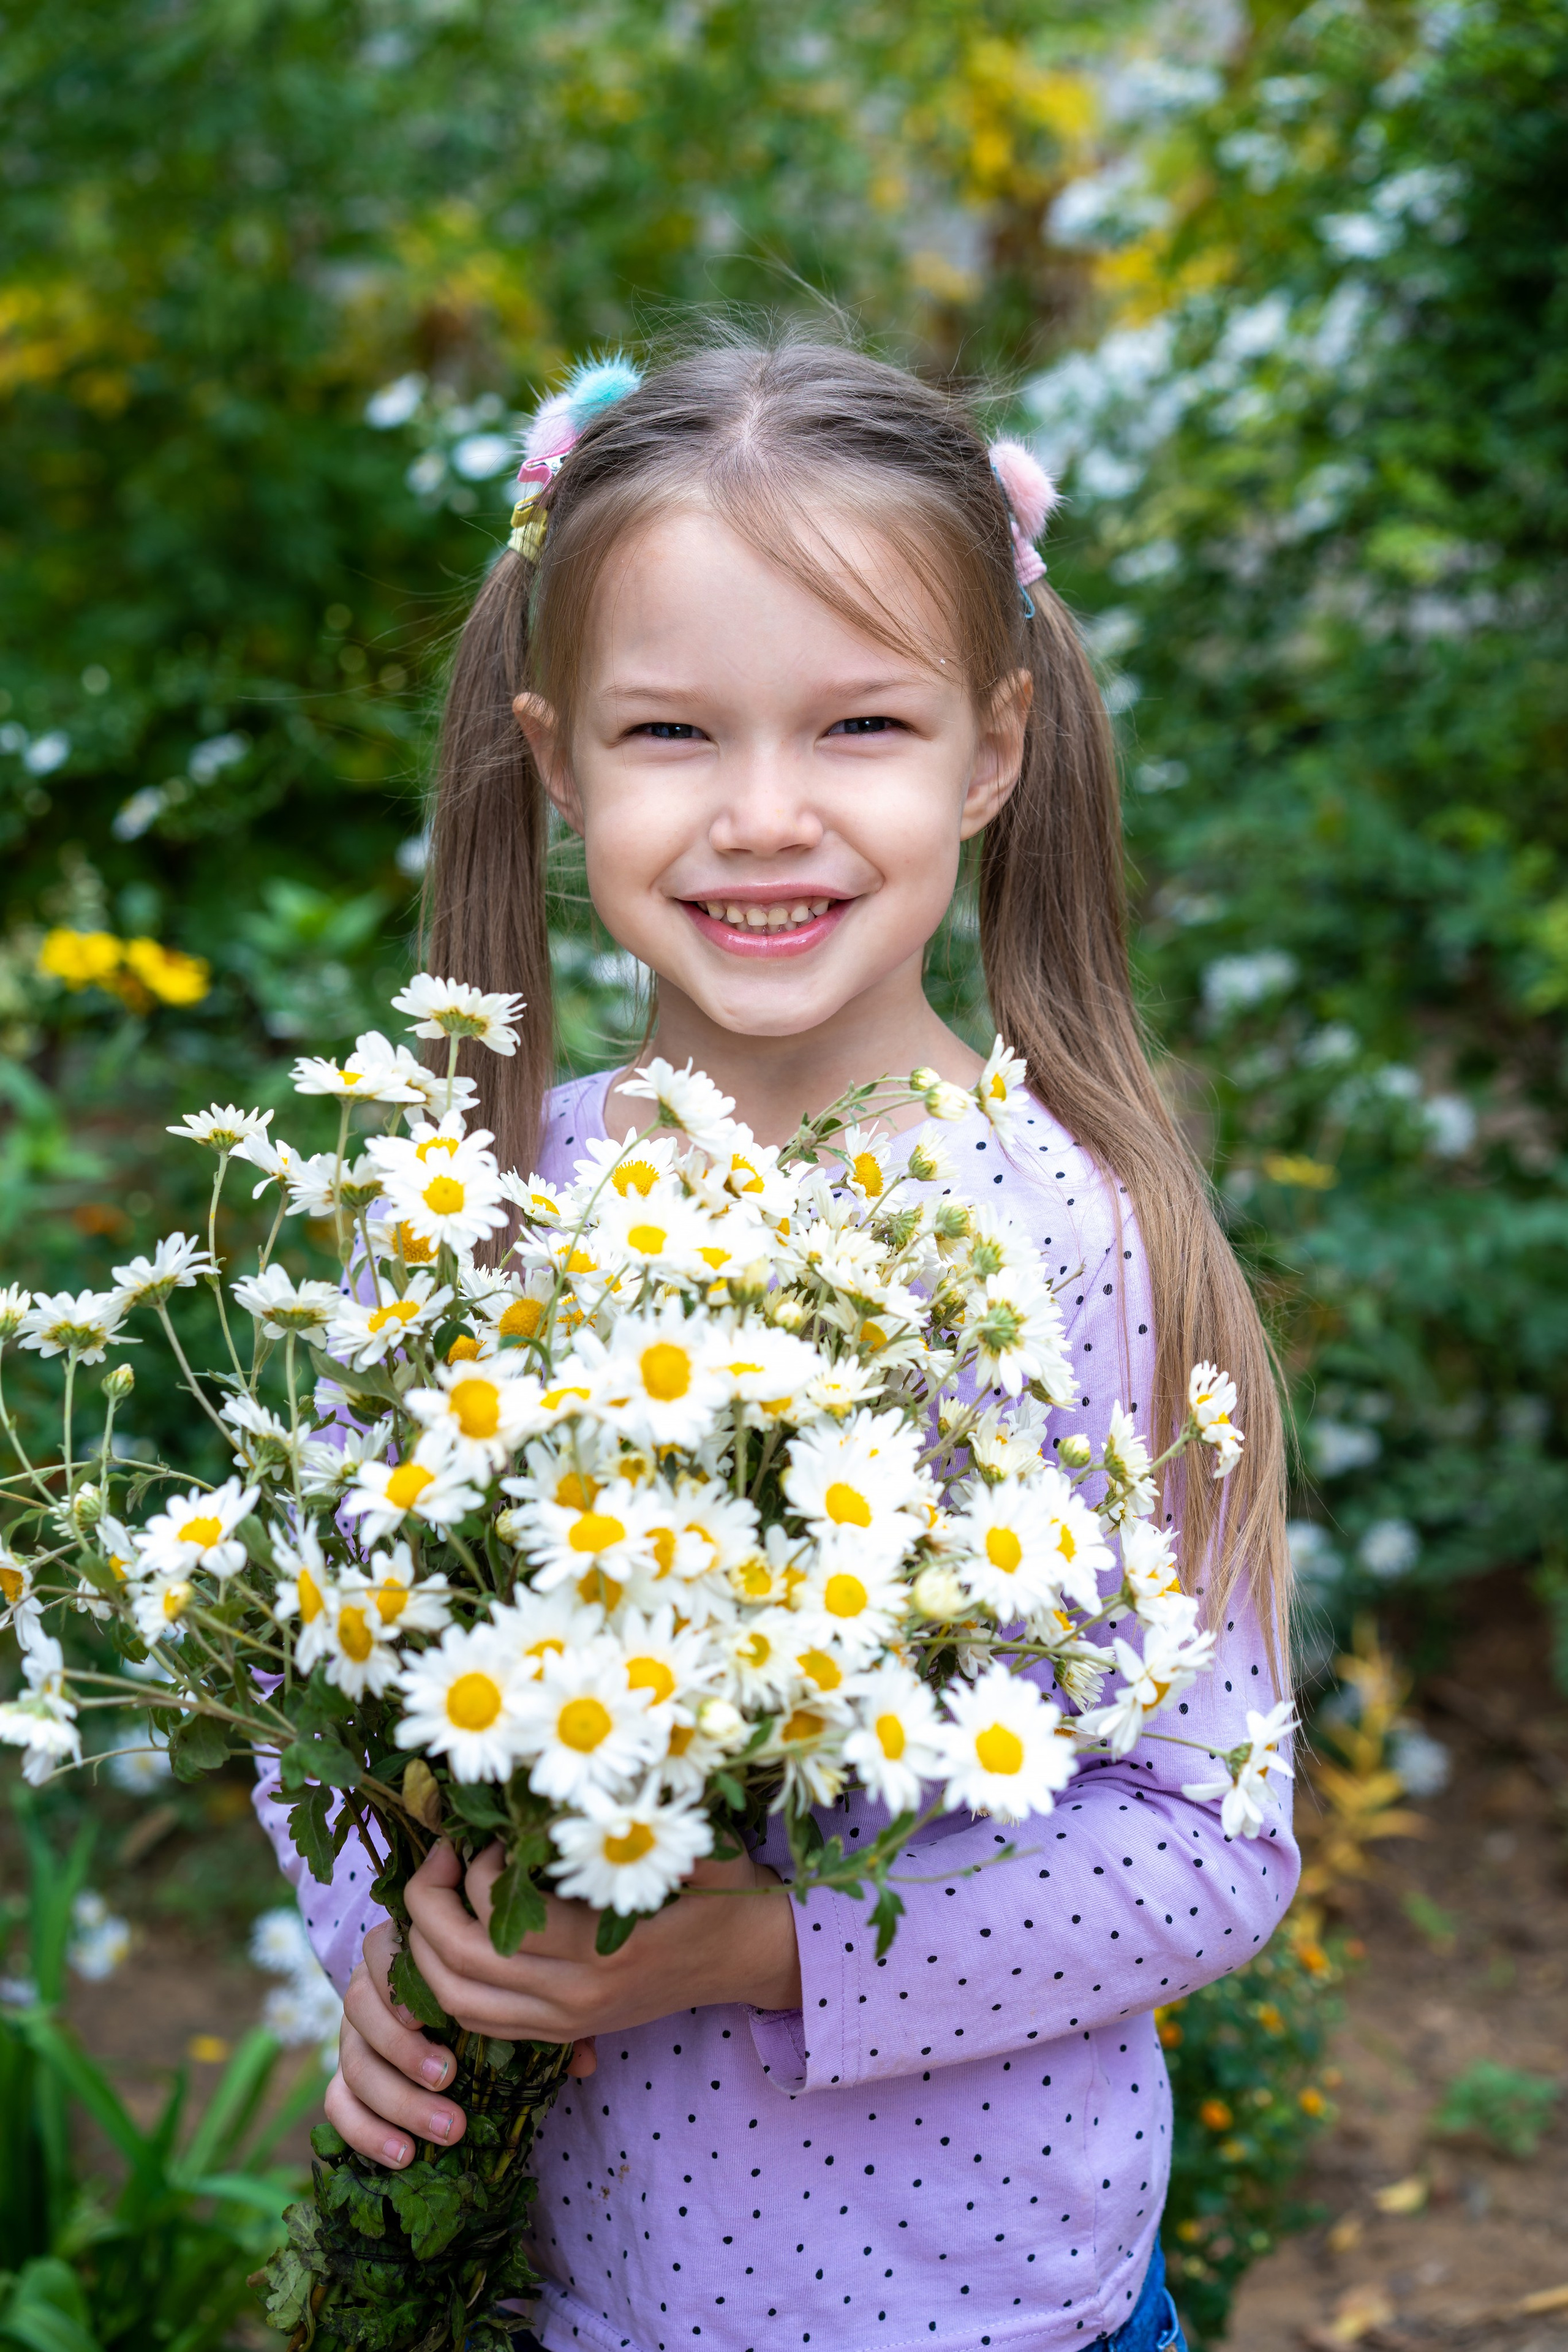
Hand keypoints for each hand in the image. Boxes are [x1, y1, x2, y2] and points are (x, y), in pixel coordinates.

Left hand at [323, 1839, 801, 2169]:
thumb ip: (651, 1829)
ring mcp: (569, 2020)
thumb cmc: (725, 1891)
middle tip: (442, 1856)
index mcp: (608, 1949)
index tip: (492, 1835)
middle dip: (430, 1906)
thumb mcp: (701, 1850)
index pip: (504, 1920)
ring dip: (426, 1949)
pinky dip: (447, 1985)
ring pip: (458, 2002)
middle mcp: (579, 1995)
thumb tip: (597, 1793)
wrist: (750, 1956)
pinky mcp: (565, 2031)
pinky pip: (480, 2022)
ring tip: (438, 1894)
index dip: (477, 1871)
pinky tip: (454, 1938)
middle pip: (461, 1965)